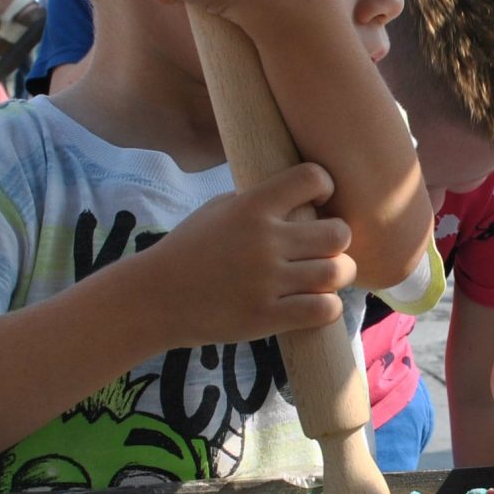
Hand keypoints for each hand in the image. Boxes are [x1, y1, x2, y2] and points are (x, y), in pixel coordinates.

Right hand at [139, 162, 355, 348]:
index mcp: (251, 207)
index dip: (325, 187)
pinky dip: (328, 307)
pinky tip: (314, 304)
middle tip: (325, 249)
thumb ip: (259, 201)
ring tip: (322, 278)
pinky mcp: (266, 316)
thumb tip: (302, 195)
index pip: (312, 177)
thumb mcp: (218, 210)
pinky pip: (324, 309)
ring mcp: (267, 280)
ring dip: (337, 275)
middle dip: (338, 240)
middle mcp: (264, 240)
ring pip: (337, 272)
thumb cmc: (189, 250)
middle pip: (338, 232)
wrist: (155, 297)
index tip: (318, 202)